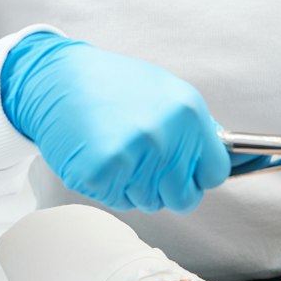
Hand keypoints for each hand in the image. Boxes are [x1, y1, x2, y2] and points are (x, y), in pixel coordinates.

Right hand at [0, 31, 230, 212]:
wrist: (55, 78)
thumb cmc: (110, 84)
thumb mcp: (165, 91)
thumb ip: (194, 129)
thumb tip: (224, 158)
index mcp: (187, 113)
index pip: (214, 172)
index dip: (198, 174)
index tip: (186, 169)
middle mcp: (163, 136)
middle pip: (184, 198)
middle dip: (167, 188)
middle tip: (144, 161)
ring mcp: (132, 157)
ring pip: (149, 202)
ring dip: (135, 185)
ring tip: (117, 148)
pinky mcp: (101, 174)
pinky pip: (118, 201)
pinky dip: (109, 186)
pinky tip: (99, 155)